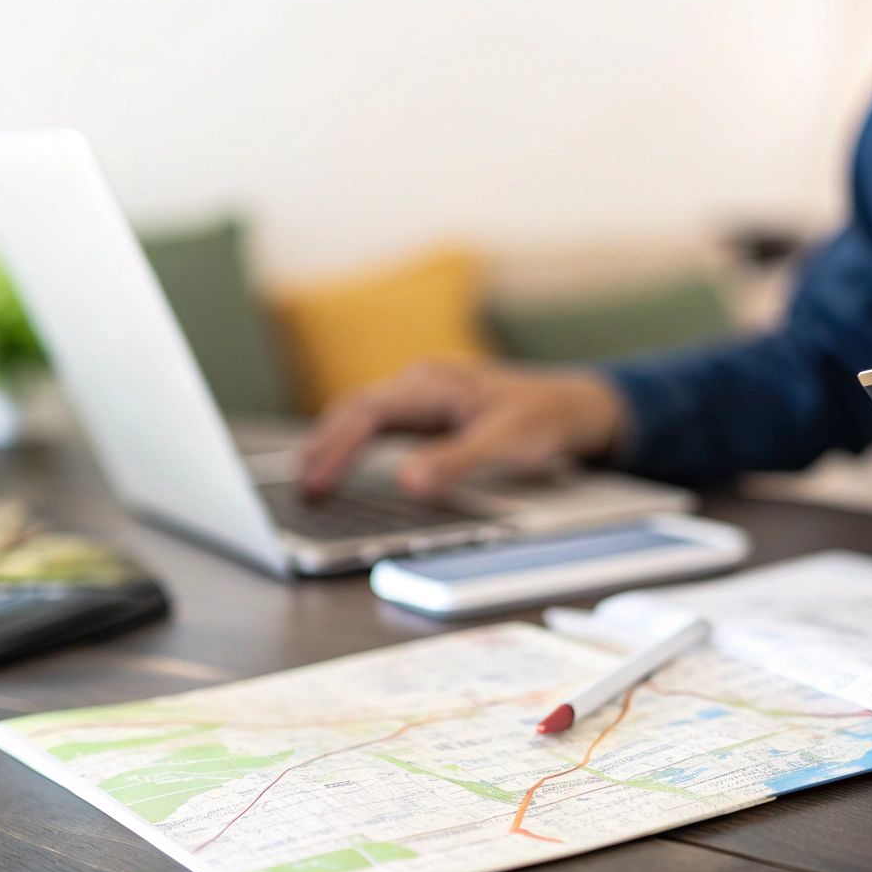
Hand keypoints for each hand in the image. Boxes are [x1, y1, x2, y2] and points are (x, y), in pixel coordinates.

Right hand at [298, 361, 625, 498]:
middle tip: (298, 488)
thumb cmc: (543, 420)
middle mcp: (421, 383)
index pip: (369, 413)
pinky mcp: (426, 409)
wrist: (572, 405)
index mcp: (434, 385)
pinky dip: (351, 442)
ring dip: (332, 442)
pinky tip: (338, 464)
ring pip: (362, 413)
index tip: (315, 481)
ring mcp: (421, 394)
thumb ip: (457, 462)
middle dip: (322, 446)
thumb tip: (408, 483)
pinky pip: (376, 422)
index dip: (336, 448)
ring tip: (306, 481)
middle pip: (355, 409)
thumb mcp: (507, 444)